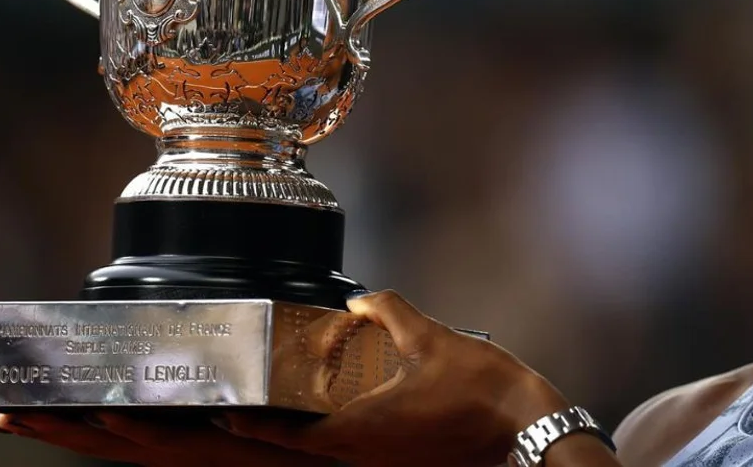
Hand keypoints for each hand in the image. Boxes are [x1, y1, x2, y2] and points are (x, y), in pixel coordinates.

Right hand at [0, 411, 333, 466]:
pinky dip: (139, 428)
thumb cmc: (270, 430)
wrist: (312, 450)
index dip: (52, 426)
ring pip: (122, 441)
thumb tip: (159, 360)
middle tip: (0, 417)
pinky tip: (112, 418)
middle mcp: (167, 447)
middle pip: (93, 440)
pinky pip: (171, 437)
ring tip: (36, 418)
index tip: (6, 414)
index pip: (97, 431)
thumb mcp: (214, 409)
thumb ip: (187, 391)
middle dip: (45, 430)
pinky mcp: (215, 445)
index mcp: (162, 438)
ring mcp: (187, 449)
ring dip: (78, 430)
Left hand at [221, 290, 570, 466]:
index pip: (290, 436)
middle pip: (309, 443)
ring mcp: (389, 463)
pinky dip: (351, 425)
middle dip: (281, 421)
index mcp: (362, 430)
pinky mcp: (409, 462)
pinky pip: (366, 446)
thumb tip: (364, 302)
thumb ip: (390, 313)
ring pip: (338, 446)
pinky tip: (359, 398)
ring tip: (304, 392)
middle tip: (258, 394)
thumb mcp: (432, 339)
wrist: (525, 430)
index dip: (254, 424)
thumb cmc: (483, 391)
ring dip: (318, 423)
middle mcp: (368, 455)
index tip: (227, 413)